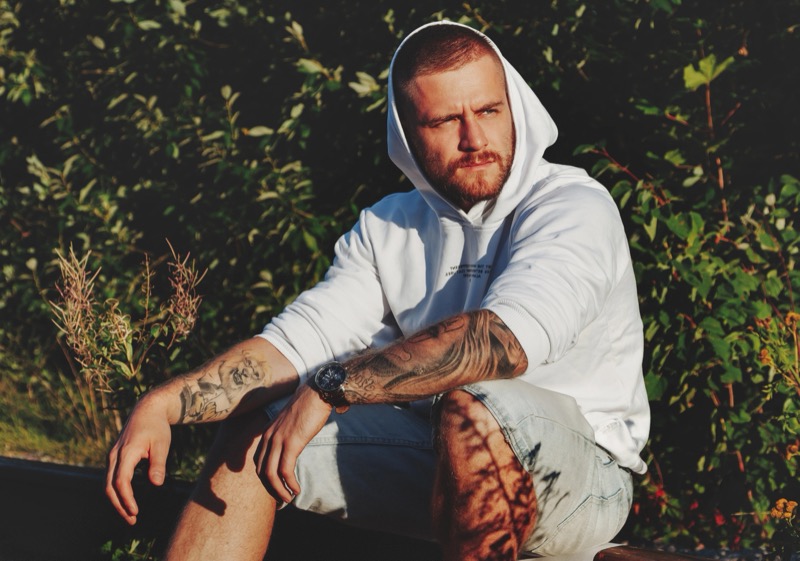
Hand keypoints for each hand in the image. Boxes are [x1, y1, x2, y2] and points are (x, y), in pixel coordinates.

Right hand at [105, 396, 171, 524]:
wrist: (147, 410)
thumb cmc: (156, 427)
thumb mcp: (162, 444)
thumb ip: (158, 464)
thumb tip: (156, 484)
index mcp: (126, 453)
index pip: (121, 482)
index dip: (126, 499)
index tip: (135, 512)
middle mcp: (115, 455)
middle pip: (109, 486)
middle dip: (119, 506)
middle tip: (132, 521)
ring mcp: (112, 456)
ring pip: (108, 483)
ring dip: (117, 500)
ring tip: (131, 515)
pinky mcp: (115, 457)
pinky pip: (111, 478)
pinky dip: (116, 491)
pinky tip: (127, 500)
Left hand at [254, 384, 331, 503]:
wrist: (317, 393)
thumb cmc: (309, 406)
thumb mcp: (292, 422)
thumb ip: (288, 434)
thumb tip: (294, 445)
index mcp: (268, 432)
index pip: (258, 461)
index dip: (264, 477)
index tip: (275, 487)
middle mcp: (269, 437)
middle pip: (261, 470)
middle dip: (270, 488)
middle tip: (281, 498)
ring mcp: (278, 440)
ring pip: (271, 474)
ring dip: (279, 490)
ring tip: (288, 498)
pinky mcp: (291, 443)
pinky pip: (285, 470)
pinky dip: (289, 483)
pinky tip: (296, 489)